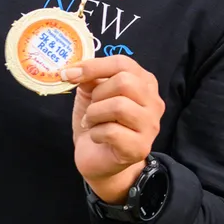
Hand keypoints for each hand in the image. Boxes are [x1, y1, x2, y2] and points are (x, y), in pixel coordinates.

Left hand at [63, 56, 164, 202]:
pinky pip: (112, 131)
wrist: (99, 160)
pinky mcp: (140, 147)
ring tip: (93, 122)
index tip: (69, 74)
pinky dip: (96, 133)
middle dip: (98, 94)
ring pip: (119, 106)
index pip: (123, 63)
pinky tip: (97, 138)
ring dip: (95, 114)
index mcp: (145, 83)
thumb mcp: (91, 95)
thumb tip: (76, 71)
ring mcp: (150, 126)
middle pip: (125, 82)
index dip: (94, 66)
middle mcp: (154, 102)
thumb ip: (90, 79)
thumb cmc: (99, 123)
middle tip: (92, 108)